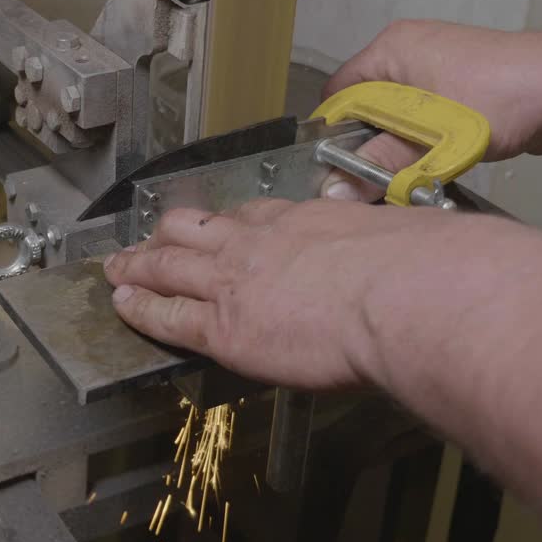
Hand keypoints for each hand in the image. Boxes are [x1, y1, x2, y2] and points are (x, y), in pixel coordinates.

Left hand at [102, 199, 476, 390]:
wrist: (405, 294)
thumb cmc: (422, 272)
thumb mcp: (406, 241)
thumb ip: (393, 248)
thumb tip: (422, 254)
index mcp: (307, 219)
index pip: (253, 215)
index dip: (226, 221)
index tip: (217, 223)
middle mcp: (260, 242)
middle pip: (198, 230)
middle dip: (169, 234)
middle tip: (149, 237)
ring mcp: (235, 282)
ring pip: (170, 266)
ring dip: (139, 266)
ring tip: (118, 268)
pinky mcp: (223, 326)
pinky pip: (168, 316)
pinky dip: (141, 309)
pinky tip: (123, 306)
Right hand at [319, 20, 541, 201]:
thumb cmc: (505, 97)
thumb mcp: (432, 138)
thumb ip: (379, 164)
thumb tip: (333, 191)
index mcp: (392, 49)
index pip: (338, 97)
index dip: (333, 137)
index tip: (333, 173)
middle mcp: (409, 55)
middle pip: (366, 113)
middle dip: (369, 150)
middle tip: (373, 185)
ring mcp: (436, 74)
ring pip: (396, 125)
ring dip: (401, 155)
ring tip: (408, 179)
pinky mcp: (459, 96)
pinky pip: (424, 128)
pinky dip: (425, 152)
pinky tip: (434, 173)